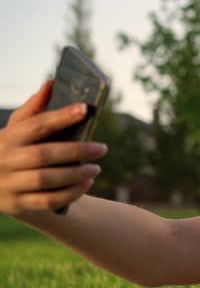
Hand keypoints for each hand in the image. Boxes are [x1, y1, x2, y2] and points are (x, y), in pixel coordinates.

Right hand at [0, 80, 107, 215]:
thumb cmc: (10, 150)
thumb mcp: (14, 130)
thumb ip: (33, 109)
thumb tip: (52, 83)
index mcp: (7, 138)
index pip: (36, 124)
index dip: (60, 117)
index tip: (85, 109)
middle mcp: (5, 160)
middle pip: (44, 155)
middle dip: (77, 151)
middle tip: (102, 148)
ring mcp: (9, 184)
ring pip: (46, 180)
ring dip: (76, 174)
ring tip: (96, 168)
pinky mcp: (17, 204)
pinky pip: (48, 201)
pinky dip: (71, 193)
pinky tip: (86, 184)